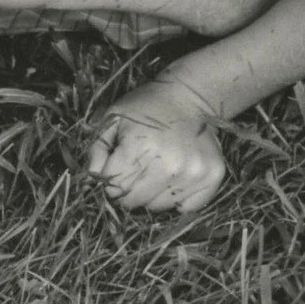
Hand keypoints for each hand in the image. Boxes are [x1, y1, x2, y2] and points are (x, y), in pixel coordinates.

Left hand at [87, 81, 224, 213]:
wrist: (190, 96)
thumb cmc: (146, 107)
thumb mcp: (114, 118)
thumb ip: (98, 149)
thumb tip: (93, 177)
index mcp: (140, 148)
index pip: (114, 187)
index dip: (110, 179)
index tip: (118, 167)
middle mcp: (169, 164)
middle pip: (135, 201)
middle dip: (128, 190)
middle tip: (136, 169)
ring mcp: (193, 173)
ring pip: (159, 207)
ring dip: (152, 194)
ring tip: (157, 170)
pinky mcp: (212, 177)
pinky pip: (187, 207)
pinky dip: (178, 199)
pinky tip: (175, 178)